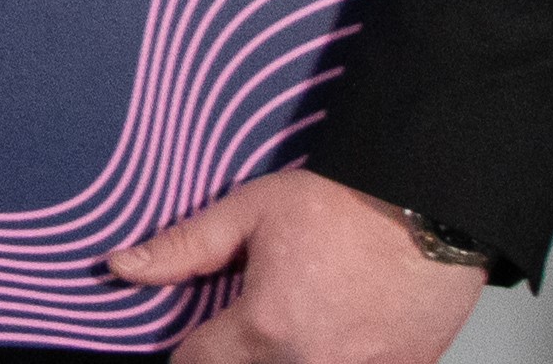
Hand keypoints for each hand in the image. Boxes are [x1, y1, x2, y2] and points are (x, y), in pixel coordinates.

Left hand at [105, 168, 486, 363]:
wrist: (431, 207)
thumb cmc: (340, 205)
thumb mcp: (248, 213)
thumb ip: (183, 248)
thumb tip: (121, 267)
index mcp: (264, 329)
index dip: (189, 350)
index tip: (196, 334)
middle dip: (236, 358)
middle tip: (249, 324)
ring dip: (281, 359)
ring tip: (290, 327)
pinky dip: (336, 359)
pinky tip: (335, 334)